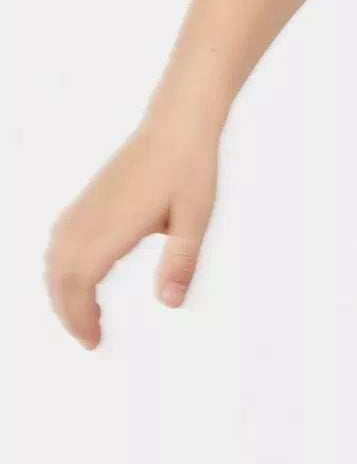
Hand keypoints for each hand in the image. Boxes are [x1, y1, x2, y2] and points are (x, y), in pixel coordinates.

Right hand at [44, 120, 218, 348]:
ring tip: (81, 312)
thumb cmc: (188, 166)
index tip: (93, 340)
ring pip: (54, 255)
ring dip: (60, 288)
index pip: (80, 282)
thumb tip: (170, 303)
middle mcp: (91, 217)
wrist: (178, 122)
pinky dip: (60, 264)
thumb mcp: (196, 218)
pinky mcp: (90, 196)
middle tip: (88, 336)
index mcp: (113, 227)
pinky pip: (60, 237)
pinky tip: (76, 271)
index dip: (79, 317)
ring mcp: (87, 204)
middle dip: (67, 311)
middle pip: (59, 274)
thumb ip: (181, 262)